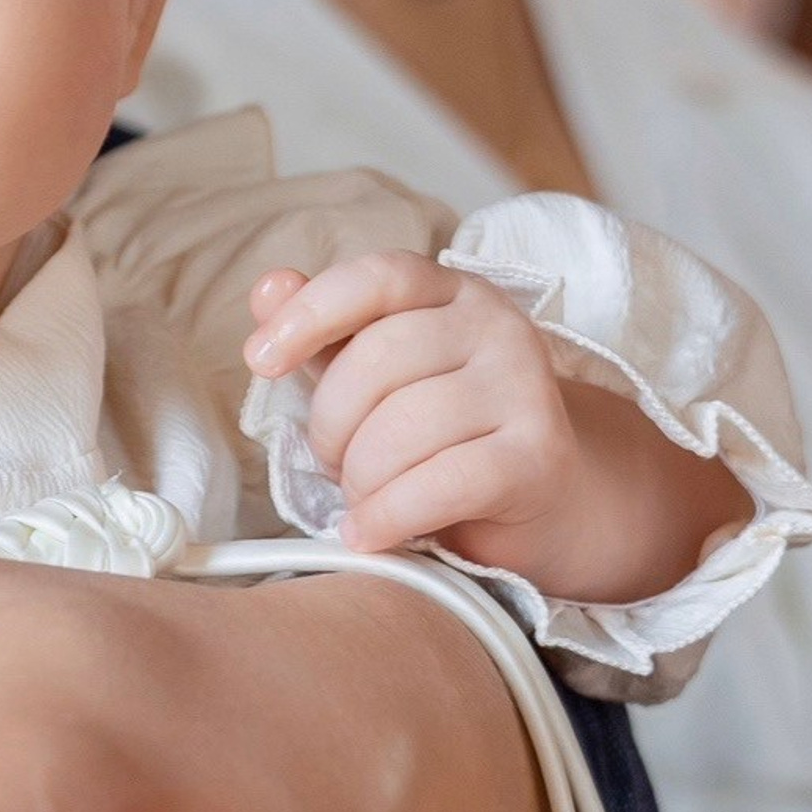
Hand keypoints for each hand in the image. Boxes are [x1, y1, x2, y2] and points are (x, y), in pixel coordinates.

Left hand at [244, 253, 749, 602]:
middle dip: (332, 426)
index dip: (310, 314)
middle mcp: (497, 326)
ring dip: (360, 480)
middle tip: (335, 463)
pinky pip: (439, 483)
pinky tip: (369, 533)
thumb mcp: (381, 379)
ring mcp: (525, 388)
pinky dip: (389, 516)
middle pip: (377, 362)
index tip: (260, 360)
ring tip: (363, 499)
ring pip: (402, 429)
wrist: (551, 499)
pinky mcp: (537, 457)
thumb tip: (268, 289)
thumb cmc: (450, 435)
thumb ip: (326, 334)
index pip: (375, 278)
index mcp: (451, 293)